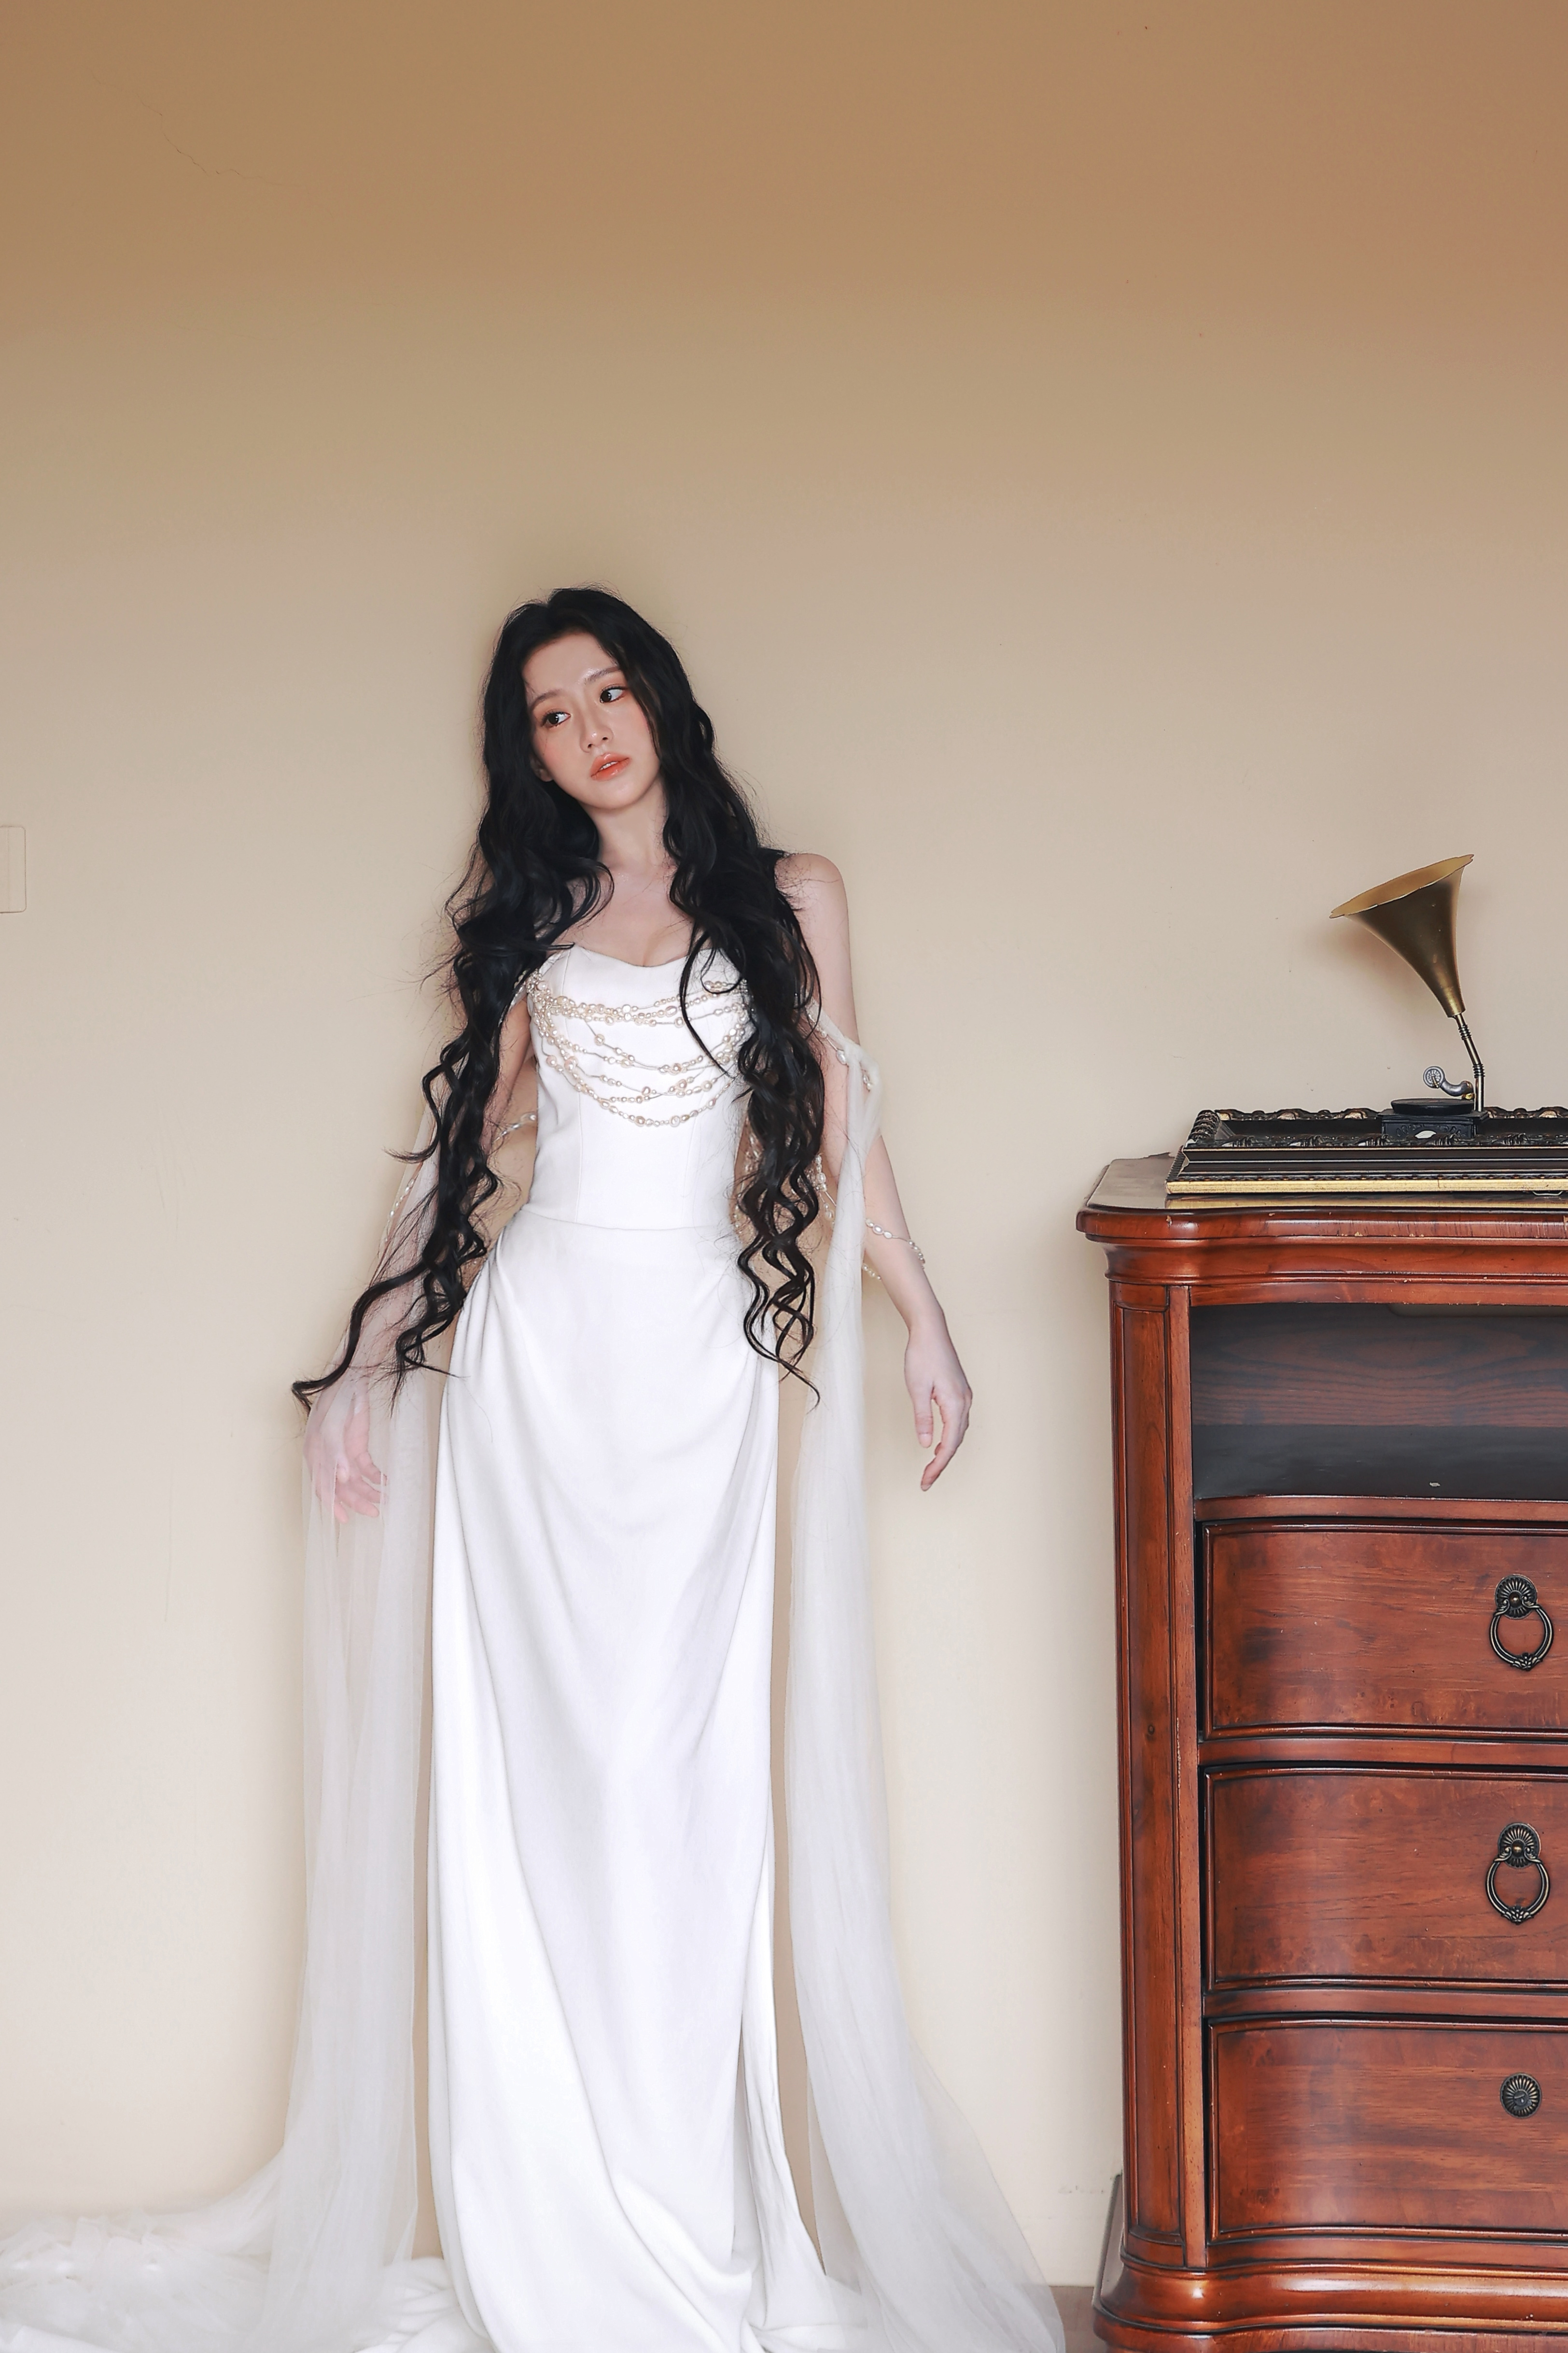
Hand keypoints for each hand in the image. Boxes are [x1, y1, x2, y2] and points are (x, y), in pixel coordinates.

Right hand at [304, 1383, 383, 1521]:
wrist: (351, 1381)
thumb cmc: (335, 1403)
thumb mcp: (331, 1429)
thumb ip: (335, 1456)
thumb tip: (342, 1480)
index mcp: (315, 1455)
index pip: (322, 1486)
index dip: (332, 1504)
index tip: (344, 1520)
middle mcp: (329, 1458)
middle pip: (342, 1487)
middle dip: (357, 1502)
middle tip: (374, 1512)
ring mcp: (344, 1453)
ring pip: (356, 1480)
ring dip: (369, 1491)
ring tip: (384, 1499)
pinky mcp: (358, 1447)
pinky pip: (367, 1467)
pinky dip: (376, 1476)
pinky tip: (385, 1481)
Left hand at [904, 1313, 971, 1489]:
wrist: (930, 1329)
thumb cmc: (921, 1355)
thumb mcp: (916, 1388)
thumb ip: (922, 1418)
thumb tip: (924, 1444)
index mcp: (955, 1403)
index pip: (948, 1445)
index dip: (937, 1467)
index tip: (925, 1482)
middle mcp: (964, 1402)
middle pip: (956, 1442)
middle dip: (941, 1464)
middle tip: (925, 1481)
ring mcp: (964, 1396)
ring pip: (959, 1432)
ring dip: (946, 1451)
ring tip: (931, 1467)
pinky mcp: (959, 1391)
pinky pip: (958, 1421)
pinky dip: (949, 1436)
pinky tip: (938, 1442)